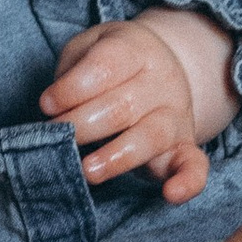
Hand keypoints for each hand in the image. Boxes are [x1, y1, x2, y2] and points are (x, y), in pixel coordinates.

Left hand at [40, 10, 232, 205]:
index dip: (72, 88)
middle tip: (55, 135)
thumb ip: (71, 71)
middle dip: (82, 124)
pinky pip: (194, 165)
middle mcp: (161, 81)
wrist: (162, 69)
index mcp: (136, 50)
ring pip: (151, 136)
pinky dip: (188, 182)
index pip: (105, 66)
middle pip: (122, 106)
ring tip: (88, 169)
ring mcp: (176, 115)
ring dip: (116, 156)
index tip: (47, 104)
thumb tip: (55, 107)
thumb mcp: (87, 48)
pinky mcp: (184, 147)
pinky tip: (172, 194)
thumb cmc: (111, 64)